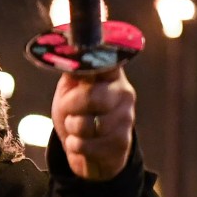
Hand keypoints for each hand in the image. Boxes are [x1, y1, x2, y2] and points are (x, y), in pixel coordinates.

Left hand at [52, 66, 133, 180]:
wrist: (88, 148)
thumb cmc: (76, 111)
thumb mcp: (70, 87)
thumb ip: (73, 71)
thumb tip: (69, 49)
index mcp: (111, 74)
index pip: (106, 62)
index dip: (92, 62)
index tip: (83, 68)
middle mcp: (125, 93)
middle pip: (89, 97)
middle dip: (69, 108)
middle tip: (71, 112)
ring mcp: (126, 118)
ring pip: (84, 124)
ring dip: (72, 129)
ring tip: (78, 128)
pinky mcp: (123, 143)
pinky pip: (85, 145)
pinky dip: (75, 146)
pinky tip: (83, 143)